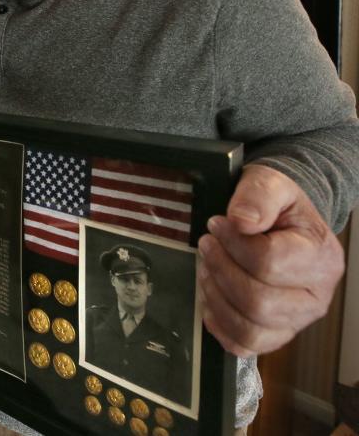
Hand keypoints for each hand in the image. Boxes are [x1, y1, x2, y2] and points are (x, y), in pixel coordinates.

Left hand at [197, 164, 344, 356]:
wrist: (284, 222)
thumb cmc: (278, 206)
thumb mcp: (270, 184)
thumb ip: (257, 196)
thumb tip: (241, 221)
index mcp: (321, 257)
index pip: (268, 262)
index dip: (232, 244)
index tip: (217, 225)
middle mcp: (316, 296)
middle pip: (258, 301)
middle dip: (221, 270)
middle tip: (207, 246)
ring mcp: (297, 320)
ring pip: (250, 328)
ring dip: (216, 297)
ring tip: (208, 268)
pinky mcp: (276, 333)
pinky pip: (245, 345)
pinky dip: (220, 326)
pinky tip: (211, 298)